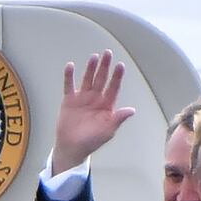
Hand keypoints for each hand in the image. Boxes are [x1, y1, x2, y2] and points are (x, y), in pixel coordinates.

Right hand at [51, 50, 136, 174]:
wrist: (72, 148)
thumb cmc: (92, 141)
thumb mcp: (108, 131)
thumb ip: (118, 119)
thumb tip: (131, 110)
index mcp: (106, 105)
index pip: (113, 87)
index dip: (117, 77)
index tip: (120, 66)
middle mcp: (95, 99)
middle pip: (101, 79)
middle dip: (105, 66)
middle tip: (108, 53)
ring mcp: (82, 98)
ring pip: (87, 79)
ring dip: (90, 68)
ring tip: (94, 57)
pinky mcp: (69, 100)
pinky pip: (69, 85)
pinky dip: (69, 76)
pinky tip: (70, 66)